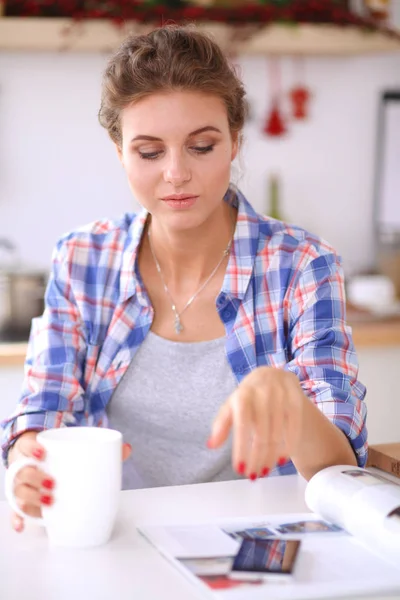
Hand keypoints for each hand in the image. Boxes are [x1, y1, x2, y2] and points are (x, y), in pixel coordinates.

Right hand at [8, 431, 131, 532]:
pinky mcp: (23, 500)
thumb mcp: (71, 447)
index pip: (26, 446)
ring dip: (32, 497)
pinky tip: (22, 527)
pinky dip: (17, 519)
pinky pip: (16, 511)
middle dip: (36, 478)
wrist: (37, 458)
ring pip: (19, 491)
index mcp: (34, 449)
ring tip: (50, 500)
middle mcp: (24, 466)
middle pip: (23, 472)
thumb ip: (98, 448)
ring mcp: (22, 484)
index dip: (32, 449)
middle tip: (54, 482)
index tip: (43, 453)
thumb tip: (127, 448)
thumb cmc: (57, 455)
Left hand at [207, 367, 304, 479]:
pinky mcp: (296, 399)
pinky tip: (281, 459)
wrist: (271, 374)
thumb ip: (221, 425)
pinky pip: (294, 428)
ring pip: (277, 434)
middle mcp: (262, 393)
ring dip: (271, 457)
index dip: (241, 449)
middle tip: (253, 475)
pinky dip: (288, 446)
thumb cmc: (248, 396)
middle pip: (261, 435)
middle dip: (257, 459)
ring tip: (264, 470)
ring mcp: (281, 395)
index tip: (239, 469)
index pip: (242, 427)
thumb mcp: (231, 406)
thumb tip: (211, 445)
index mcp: (242, 395)